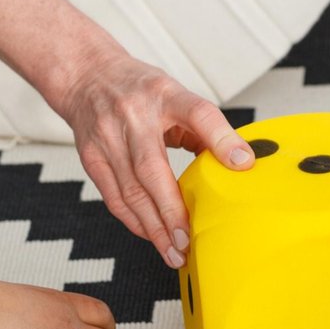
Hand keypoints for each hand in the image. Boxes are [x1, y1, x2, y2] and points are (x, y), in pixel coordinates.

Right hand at [57, 51, 253, 266]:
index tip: (242, 164)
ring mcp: (107, 137)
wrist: (87, 76)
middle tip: (189, 242)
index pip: (198, 113)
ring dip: (154, 227)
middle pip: (153, 168)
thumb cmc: (141, 89)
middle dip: (171, 210)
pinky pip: (113, 197)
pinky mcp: (91, 157)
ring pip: (130, 191)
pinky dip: (134, 221)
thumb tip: (238, 162)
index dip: (221, 138)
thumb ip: (204, 127)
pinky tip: (151, 235)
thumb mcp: (176, 93)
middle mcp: (133, 115)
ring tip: (174, 252)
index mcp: (164, 94)